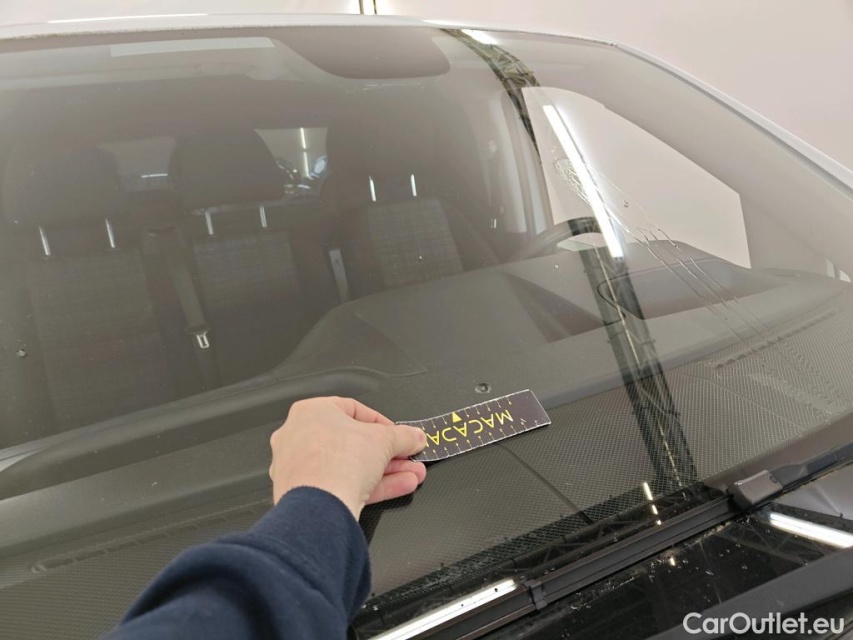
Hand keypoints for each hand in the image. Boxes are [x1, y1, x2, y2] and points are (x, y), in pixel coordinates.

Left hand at [269, 396, 427, 518]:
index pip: (353, 410)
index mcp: (312, 412)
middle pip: (355, 442)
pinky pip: (346, 484)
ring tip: (412, 474)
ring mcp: (303, 468)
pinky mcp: (310, 495)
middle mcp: (301, 437)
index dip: (382, 423)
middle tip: (408, 456)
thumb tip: (415, 437)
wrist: (319, 507)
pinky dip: (373, 485)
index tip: (399, 434)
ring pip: (352, 466)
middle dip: (389, 452)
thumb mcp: (384, 440)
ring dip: (387, 470)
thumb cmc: (336, 462)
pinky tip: (400, 486)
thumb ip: (404, 436)